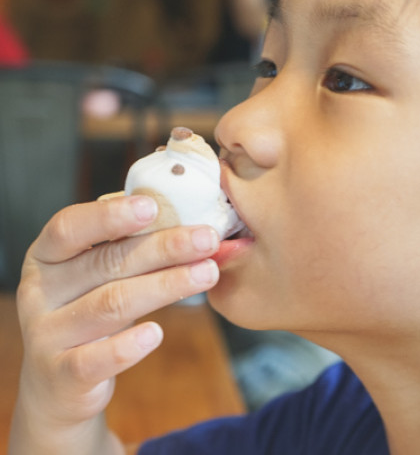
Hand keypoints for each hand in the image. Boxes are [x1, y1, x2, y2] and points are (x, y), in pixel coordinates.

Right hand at [9, 195, 219, 454]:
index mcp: (48, 255)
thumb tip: (187, 218)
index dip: (110, 214)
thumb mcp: (98, 273)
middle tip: (207, 239)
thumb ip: (129, 246)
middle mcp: (41, 291)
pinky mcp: (62, 375)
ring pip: (111, 304)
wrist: (58, 384)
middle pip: (106, 263)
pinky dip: (128, 345)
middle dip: (164, 247)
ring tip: (207, 274)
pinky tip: (157, 332)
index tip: (153, 206)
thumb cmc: (88, 308)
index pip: (70, 226)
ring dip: (165, 286)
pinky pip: (96, 359)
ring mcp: (46, 335)